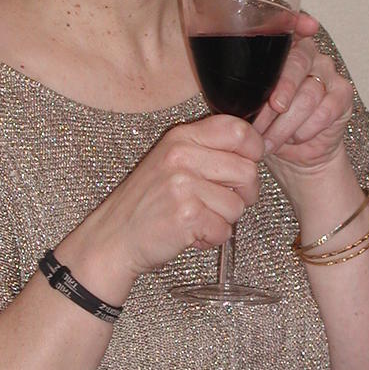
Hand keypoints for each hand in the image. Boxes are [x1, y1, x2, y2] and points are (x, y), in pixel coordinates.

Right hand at [79, 115, 264, 285]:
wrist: (113, 236)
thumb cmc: (145, 203)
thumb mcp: (170, 161)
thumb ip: (206, 151)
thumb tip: (253, 154)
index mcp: (181, 137)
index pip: (239, 131)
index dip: (254, 151)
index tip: (246, 167)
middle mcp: (182, 156)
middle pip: (248, 170)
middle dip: (243, 194)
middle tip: (221, 203)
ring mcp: (183, 185)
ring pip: (238, 205)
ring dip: (223, 220)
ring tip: (197, 218)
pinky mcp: (186, 215)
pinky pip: (224, 230)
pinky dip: (212, 238)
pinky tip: (191, 233)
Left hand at [252, 17, 352, 172]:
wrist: (294, 153)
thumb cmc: (268, 125)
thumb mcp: (248, 105)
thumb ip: (241, 90)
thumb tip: (224, 89)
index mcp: (283, 52)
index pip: (288, 32)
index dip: (295, 24)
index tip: (300, 28)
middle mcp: (309, 57)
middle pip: (298, 63)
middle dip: (282, 89)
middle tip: (273, 107)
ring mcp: (328, 75)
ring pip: (310, 93)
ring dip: (287, 121)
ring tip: (270, 139)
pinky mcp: (342, 96)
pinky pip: (326, 110)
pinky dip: (307, 129)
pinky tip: (295, 138)